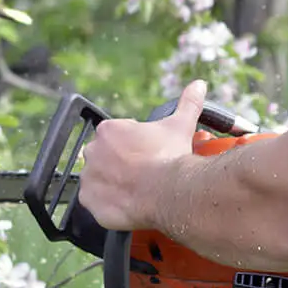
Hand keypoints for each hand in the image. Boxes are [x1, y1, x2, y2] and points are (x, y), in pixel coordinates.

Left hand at [79, 80, 206, 231]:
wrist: (167, 192)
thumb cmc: (170, 157)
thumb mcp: (180, 126)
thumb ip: (187, 103)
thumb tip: (199, 85)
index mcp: (109, 130)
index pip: (117, 136)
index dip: (134, 146)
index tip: (148, 155)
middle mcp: (93, 150)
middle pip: (105, 156)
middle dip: (120, 163)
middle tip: (142, 173)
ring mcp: (89, 176)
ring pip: (99, 178)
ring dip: (112, 182)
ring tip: (135, 190)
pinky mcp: (88, 199)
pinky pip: (93, 200)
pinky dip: (105, 202)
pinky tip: (124, 202)